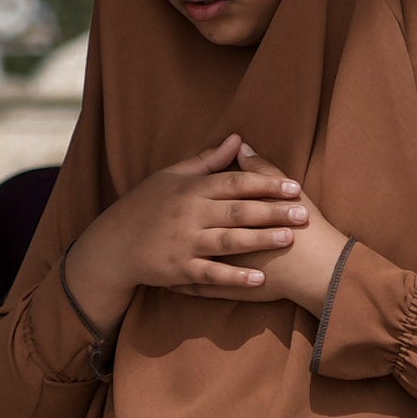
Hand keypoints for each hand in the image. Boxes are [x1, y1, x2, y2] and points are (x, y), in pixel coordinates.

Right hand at [62, 141, 314, 325]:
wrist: (113, 244)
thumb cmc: (145, 206)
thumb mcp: (171, 176)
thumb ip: (207, 160)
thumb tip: (238, 139)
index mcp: (190, 189)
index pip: (234, 182)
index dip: (265, 183)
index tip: (293, 186)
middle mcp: (189, 214)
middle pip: (237, 211)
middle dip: (272, 211)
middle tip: (303, 213)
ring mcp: (184, 243)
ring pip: (229, 241)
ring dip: (261, 240)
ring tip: (289, 239)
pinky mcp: (179, 269)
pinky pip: (211, 274)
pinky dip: (235, 277)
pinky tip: (258, 279)